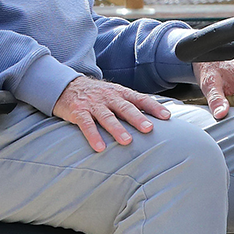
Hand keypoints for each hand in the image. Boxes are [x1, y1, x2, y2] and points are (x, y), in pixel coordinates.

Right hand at [54, 76, 173, 152]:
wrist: (66, 85)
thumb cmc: (97, 94)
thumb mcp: (115, 94)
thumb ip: (132, 104)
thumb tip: (155, 118)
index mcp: (120, 93)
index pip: (140, 99)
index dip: (153, 107)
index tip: (166, 116)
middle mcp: (109, 97)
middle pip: (125, 108)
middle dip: (137, 118)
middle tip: (148, 129)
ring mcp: (93, 104)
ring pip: (107, 117)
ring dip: (117, 129)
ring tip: (127, 141)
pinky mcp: (78, 112)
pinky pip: (86, 125)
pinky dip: (93, 136)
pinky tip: (100, 147)